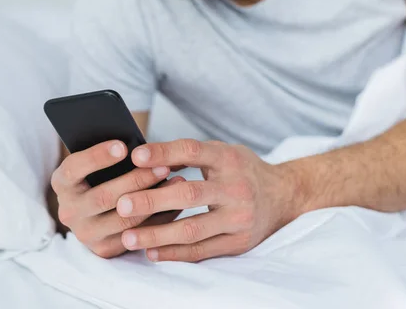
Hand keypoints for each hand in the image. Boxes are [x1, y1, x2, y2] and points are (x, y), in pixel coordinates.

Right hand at [51, 140, 183, 258]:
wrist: (98, 211)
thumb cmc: (104, 175)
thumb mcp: (100, 164)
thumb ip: (114, 155)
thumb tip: (141, 148)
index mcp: (62, 182)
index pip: (74, 168)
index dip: (98, 157)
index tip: (123, 146)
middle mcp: (68, 210)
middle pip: (104, 196)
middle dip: (137, 180)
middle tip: (163, 166)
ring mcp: (85, 233)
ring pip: (123, 219)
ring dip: (153, 200)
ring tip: (177, 182)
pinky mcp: (104, 249)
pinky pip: (136, 236)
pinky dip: (159, 219)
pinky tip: (176, 203)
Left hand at [117, 140, 303, 261]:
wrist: (284, 196)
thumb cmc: (243, 171)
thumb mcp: (223, 152)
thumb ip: (190, 155)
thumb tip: (144, 158)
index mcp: (229, 159)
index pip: (193, 152)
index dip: (163, 153)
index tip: (135, 156)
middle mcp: (237, 188)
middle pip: (189, 194)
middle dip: (152, 200)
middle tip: (122, 204)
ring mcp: (239, 218)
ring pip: (193, 229)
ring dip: (157, 235)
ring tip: (127, 237)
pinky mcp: (239, 242)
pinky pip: (202, 251)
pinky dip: (174, 253)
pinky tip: (152, 252)